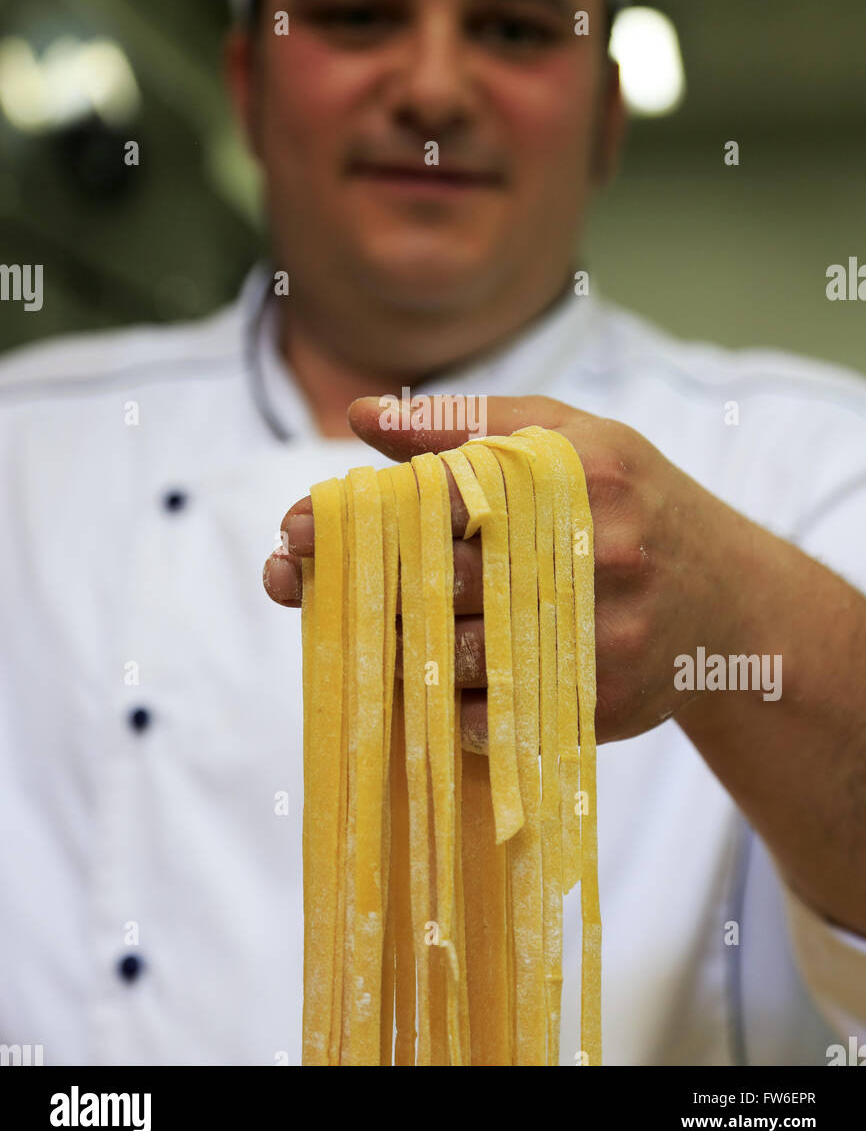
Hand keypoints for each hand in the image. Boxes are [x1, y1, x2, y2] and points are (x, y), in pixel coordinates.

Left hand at [264, 394, 756, 745]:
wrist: (731, 606)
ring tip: (377, 631)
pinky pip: (491, 715)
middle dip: (368, 586)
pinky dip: (449, 704)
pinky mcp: (603, 701)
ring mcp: (604, 632)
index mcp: (579, 472)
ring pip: (459, 655)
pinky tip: (437, 680)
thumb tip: (363, 415)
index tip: (295, 528)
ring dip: (403, 648)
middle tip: (310, 584)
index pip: (447, 492)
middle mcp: (597, 549)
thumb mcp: (569, 439)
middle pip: (442, 579)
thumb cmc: (632, 503)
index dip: (362, 515)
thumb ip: (466, 423)